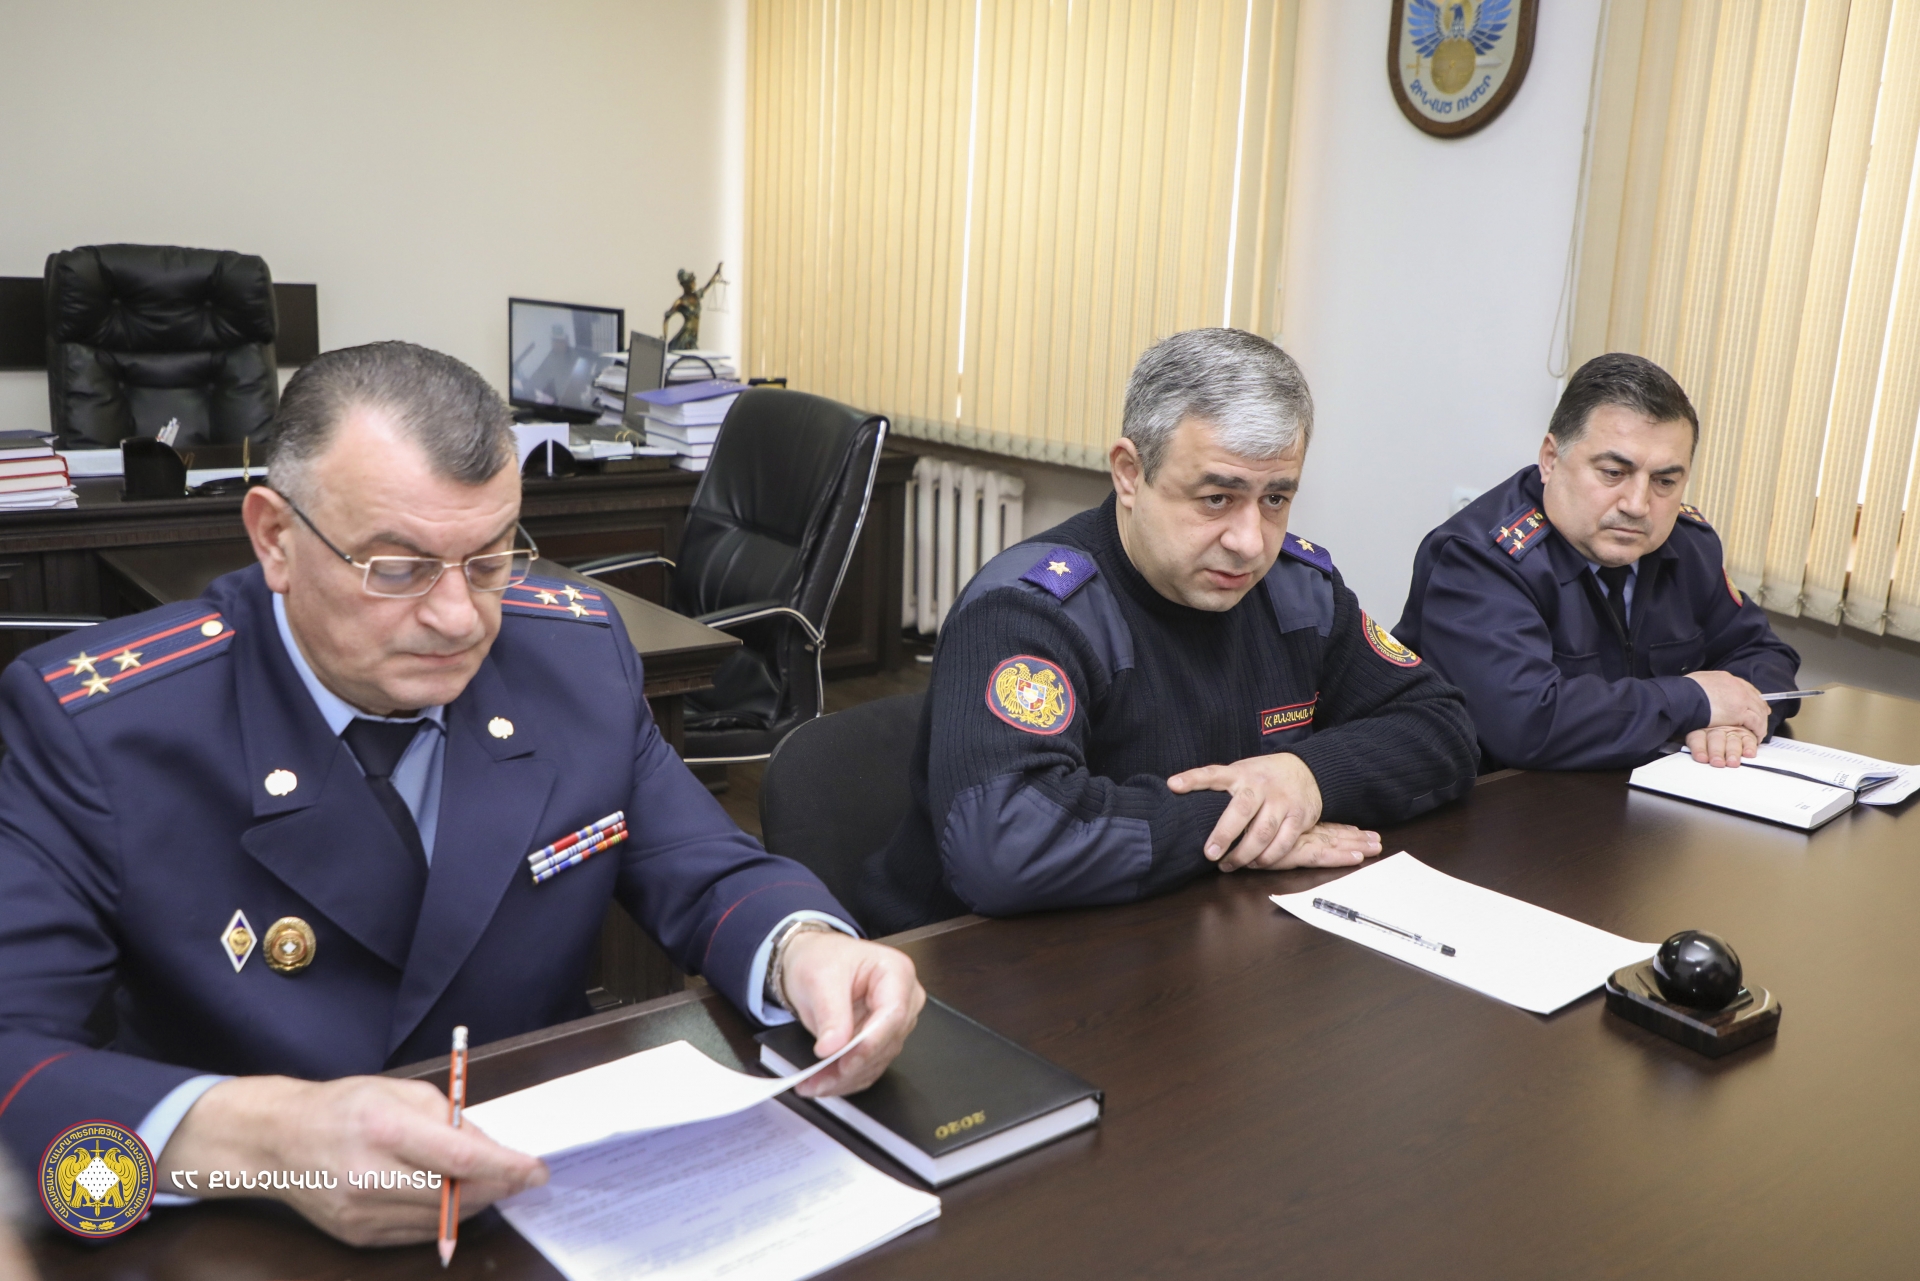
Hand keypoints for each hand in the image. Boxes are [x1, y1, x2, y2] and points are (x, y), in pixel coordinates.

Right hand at [157, 1074, 547, 1246]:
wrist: (278, 1141)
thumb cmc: (345, 1106)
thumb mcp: (400, 1090)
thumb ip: (449, 1118)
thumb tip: (490, 1148)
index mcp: (385, 1129)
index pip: (461, 1158)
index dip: (507, 1167)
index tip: (537, 1170)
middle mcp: (371, 1176)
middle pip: (456, 1195)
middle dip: (500, 1187)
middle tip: (523, 1176)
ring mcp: (362, 1213)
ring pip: (442, 1220)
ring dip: (476, 1203)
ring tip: (491, 1182)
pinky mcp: (357, 1236)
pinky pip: (418, 1233)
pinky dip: (445, 1217)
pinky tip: (453, 1198)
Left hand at [779, 931, 924, 1097]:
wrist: (814, 960)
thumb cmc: (822, 958)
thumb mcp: (819, 978)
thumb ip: (830, 1013)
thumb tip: (833, 1048)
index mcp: (896, 972)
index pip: (893, 1014)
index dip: (871, 1042)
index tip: (844, 1061)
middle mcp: (903, 999)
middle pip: (887, 1042)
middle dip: (852, 1065)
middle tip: (818, 1078)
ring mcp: (894, 1023)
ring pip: (877, 1061)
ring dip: (845, 1078)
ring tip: (812, 1083)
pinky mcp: (882, 1041)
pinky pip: (868, 1067)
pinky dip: (845, 1079)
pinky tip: (822, 1082)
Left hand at [1170, 753, 1359, 871]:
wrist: (1307, 769)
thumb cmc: (1263, 777)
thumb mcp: (1242, 772)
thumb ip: (1221, 786)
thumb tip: (1183, 799)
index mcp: (1240, 773)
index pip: (1213, 773)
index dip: (1192, 779)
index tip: (1173, 785)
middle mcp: (1260, 786)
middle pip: (1240, 811)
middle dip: (1224, 835)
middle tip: (1210, 854)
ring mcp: (1281, 801)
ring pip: (1262, 833)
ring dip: (1244, 854)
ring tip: (1228, 865)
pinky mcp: (1298, 817)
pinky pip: (1282, 843)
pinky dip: (1268, 858)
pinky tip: (1255, 864)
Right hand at [1684, 670, 1767, 741]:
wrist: (1682, 696)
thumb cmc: (1683, 691)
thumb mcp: (1696, 682)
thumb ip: (1705, 687)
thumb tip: (1702, 691)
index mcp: (1725, 679)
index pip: (1745, 687)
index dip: (1753, 697)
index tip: (1756, 702)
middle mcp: (1736, 686)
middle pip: (1755, 699)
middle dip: (1761, 709)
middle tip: (1763, 718)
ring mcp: (1740, 698)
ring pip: (1758, 711)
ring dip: (1760, 723)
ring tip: (1759, 732)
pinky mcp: (1740, 711)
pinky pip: (1756, 723)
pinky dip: (1759, 730)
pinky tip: (1757, 737)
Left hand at [1685, 724, 1758, 767]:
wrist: (1732, 720)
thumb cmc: (1710, 737)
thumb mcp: (1698, 738)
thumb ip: (1695, 747)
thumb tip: (1696, 760)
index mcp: (1701, 731)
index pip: (1697, 739)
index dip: (1699, 749)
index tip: (1702, 758)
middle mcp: (1716, 731)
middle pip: (1716, 740)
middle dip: (1717, 752)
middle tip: (1718, 763)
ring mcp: (1732, 732)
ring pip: (1732, 741)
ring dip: (1732, 752)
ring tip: (1732, 762)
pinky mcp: (1746, 735)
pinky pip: (1748, 740)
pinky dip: (1749, 747)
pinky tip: (1748, 754)